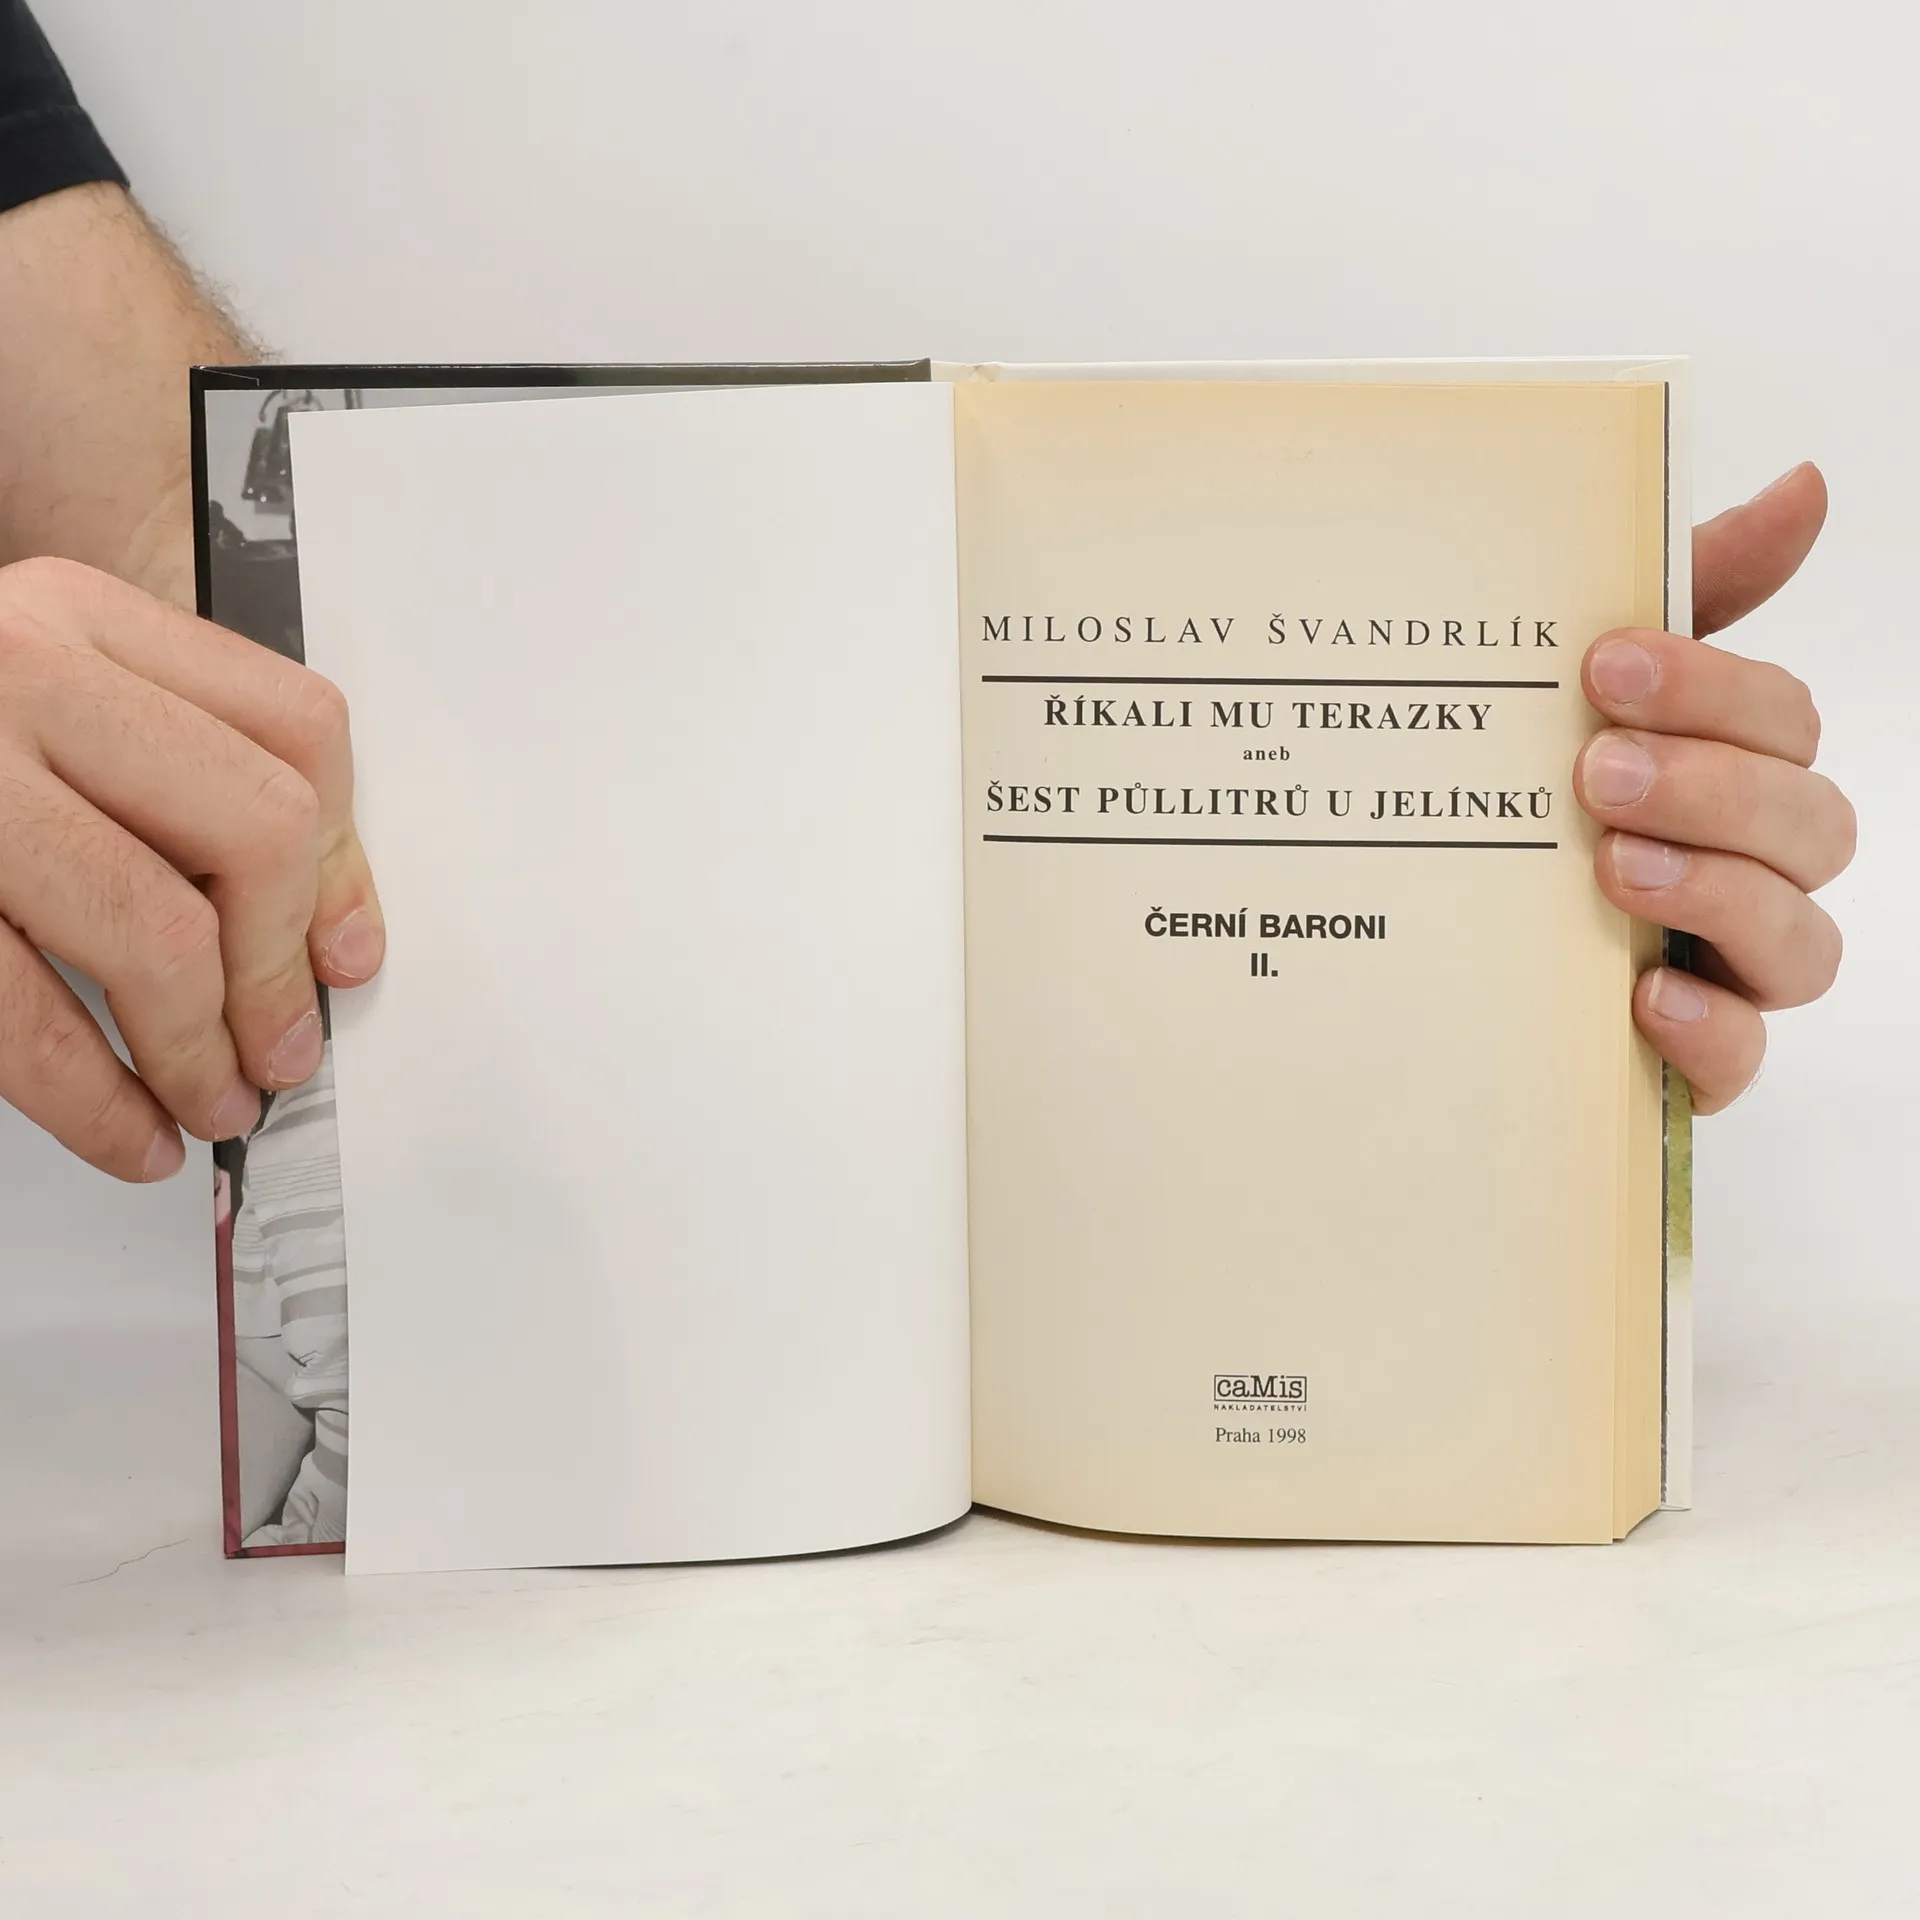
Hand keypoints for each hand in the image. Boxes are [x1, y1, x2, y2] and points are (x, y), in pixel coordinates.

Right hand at [0, 557, 383, 1178]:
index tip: (340, 957)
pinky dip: (94, 1101)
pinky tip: (125, 1131)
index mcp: (78, 617)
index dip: (339, 866)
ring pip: (155, 930)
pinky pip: (22, 1015)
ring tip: (210, 1103)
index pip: (297, 731)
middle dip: (277, 971)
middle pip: (254, 829)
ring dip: (199, 1053)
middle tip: (279, 1050)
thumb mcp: (50, 705)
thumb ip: (183, 782)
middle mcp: (18, 670)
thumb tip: (332, 938)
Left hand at [1576, 463, 1853, 1112]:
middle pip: (1813, 826)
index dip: (1714, 689)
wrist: (1410, 948)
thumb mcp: (1577, 692)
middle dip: (1714, 788)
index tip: (1603, 664)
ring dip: (1717, 895)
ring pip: (1801, 944)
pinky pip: (1743, 1061)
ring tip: (1610, 867)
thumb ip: (1692, 593)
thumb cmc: (1521, 801)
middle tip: (1596, 770)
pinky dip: (1708, 1030)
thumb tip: (1807, 484)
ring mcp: (1724, 971)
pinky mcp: (1687, 1063)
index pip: (1783, 721)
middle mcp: (1747, 869)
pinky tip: (1640, 997)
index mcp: (1728, 772)